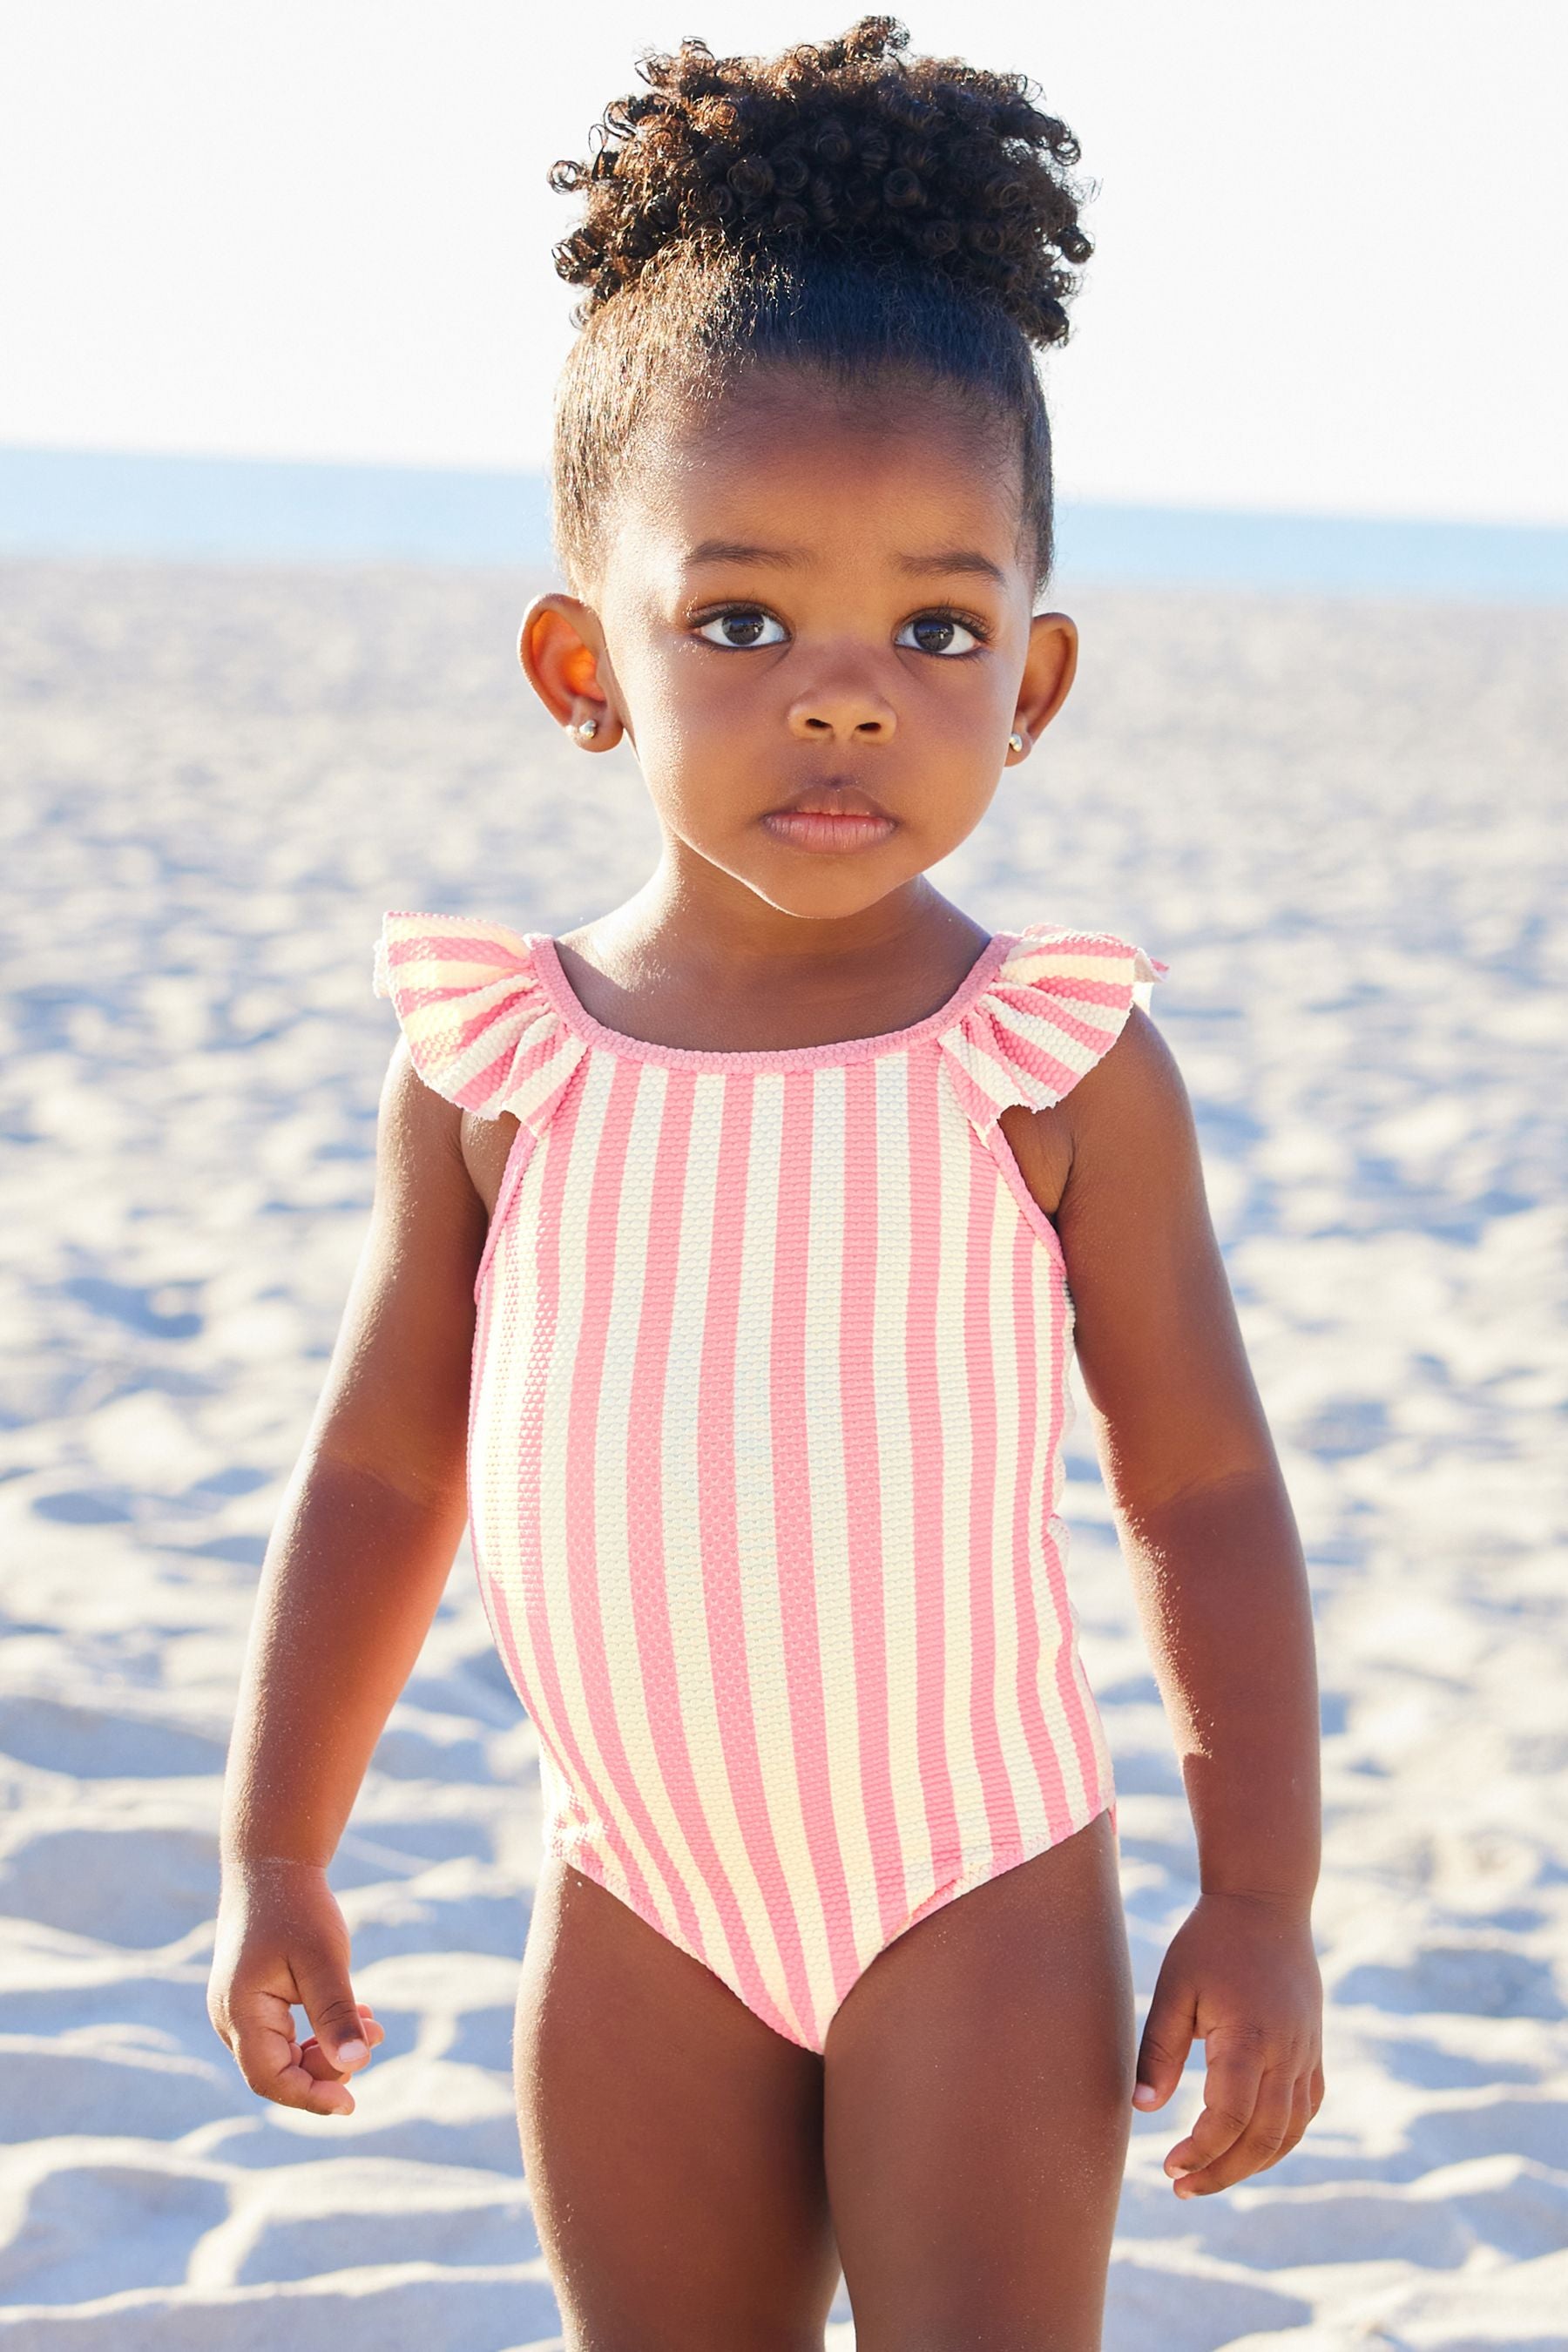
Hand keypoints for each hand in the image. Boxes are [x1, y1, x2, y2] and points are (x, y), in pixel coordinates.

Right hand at [208, 1855, 385, 2116]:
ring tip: (372, 2019)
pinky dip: (319, 2032)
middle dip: (330, 2065)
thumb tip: (355, 2065)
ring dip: (328, 2048)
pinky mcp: (252, 2003)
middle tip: (377, 2033)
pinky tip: (355, 2013)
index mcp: (240, 2012)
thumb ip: (336, 2014)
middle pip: (279, 2071)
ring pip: (284, 2055)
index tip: (351, 2105)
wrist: (272, 1866)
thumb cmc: (298, 1909)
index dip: (310, 2097)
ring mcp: (237, 2012)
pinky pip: (284, 2037)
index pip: (271, 2079)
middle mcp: (230, 2019)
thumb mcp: (324, 1960)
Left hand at [1131, 1889, 1323, 2196]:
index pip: (1231, 2118)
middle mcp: (1286, 2051)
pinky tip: (1252, 2148)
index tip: (1168, 2166)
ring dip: (1254, 2164)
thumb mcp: (1175, 1988)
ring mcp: (1306, 2051)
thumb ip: (1159, 2050)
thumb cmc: (1210, 1941)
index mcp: (1250, 2037)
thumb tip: (1142, 2108)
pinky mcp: (1313, 2048)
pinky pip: (1306, 2109)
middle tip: (1183, 2187)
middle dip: (1224, 2172)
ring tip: (1211, 2176)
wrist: (1266, 1902)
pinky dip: (1282, 2139)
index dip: (1201, 2151)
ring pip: (1290, 2131)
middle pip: (1265, 2138)